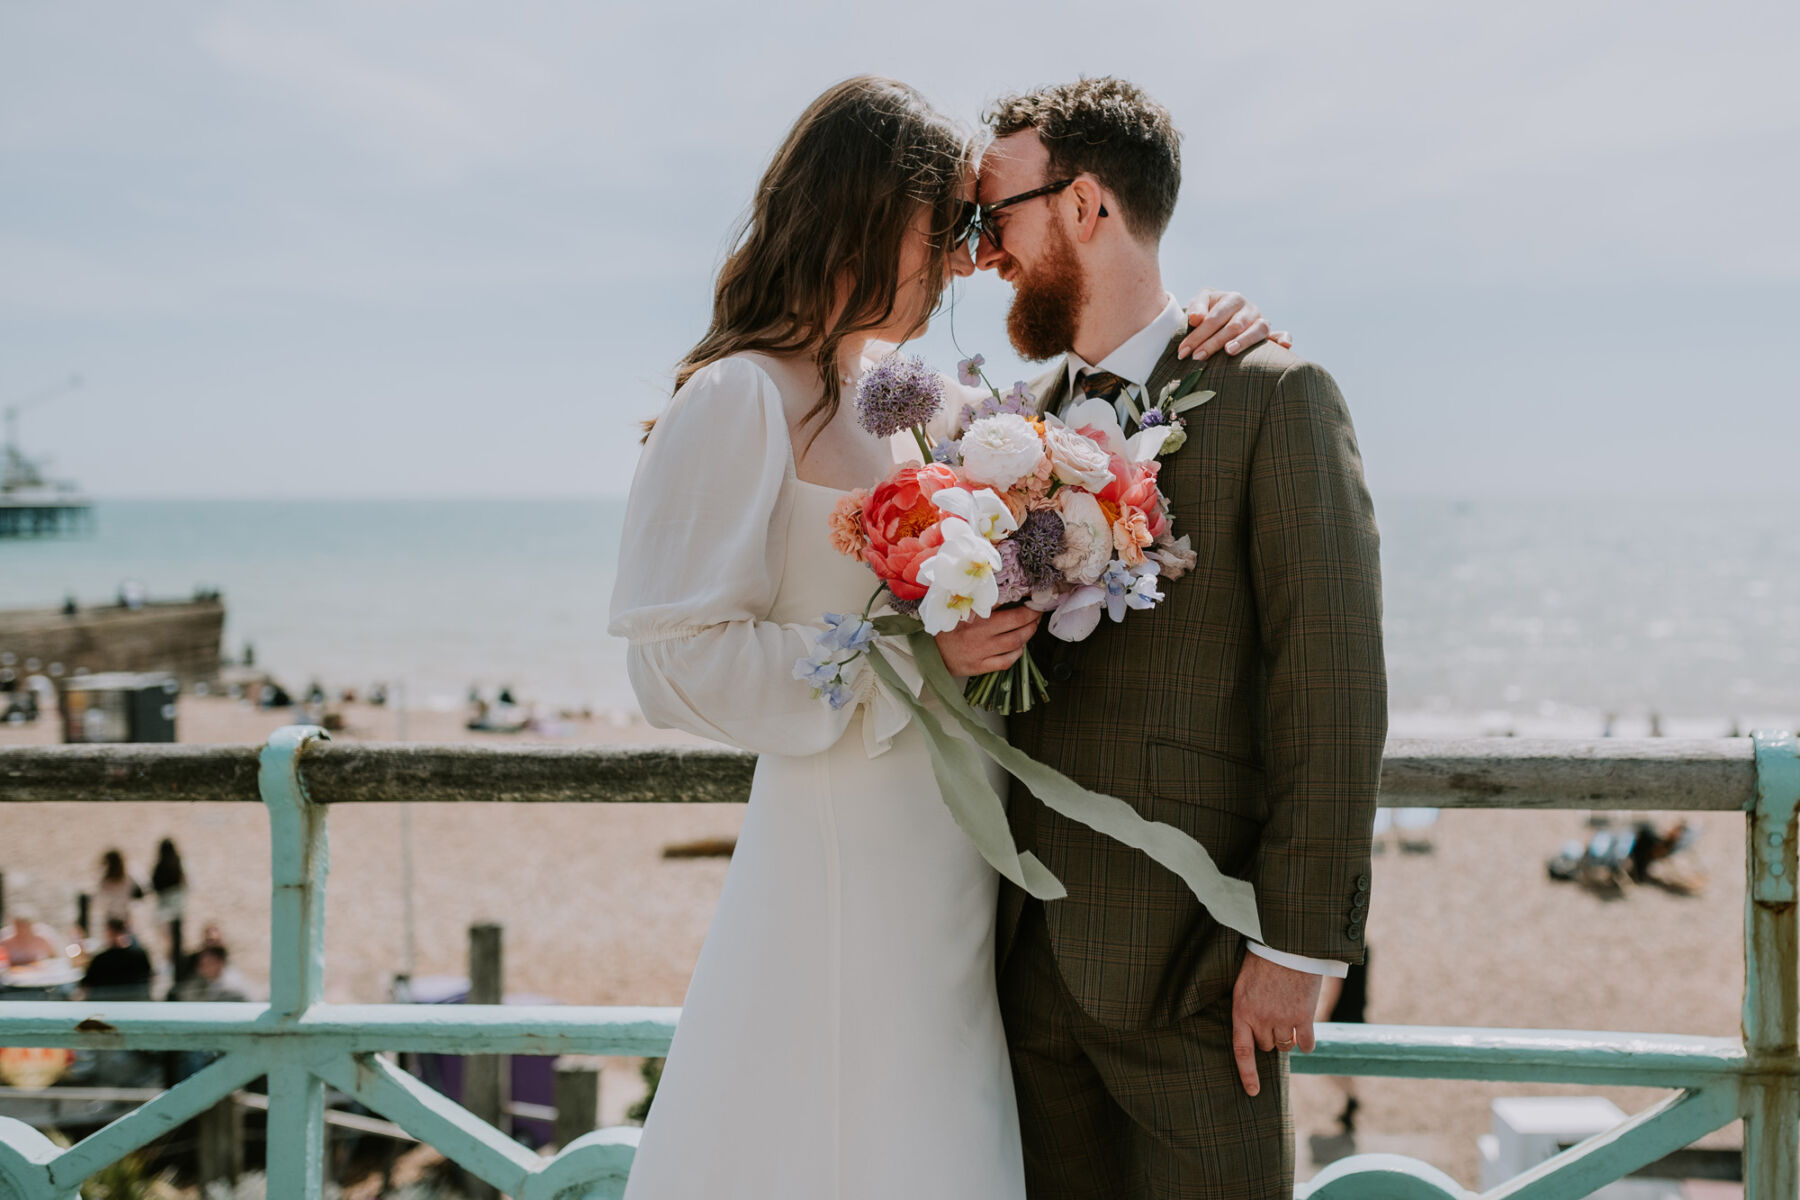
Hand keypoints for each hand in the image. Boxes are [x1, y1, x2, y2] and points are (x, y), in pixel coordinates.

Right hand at [934, 606, 1040, 675]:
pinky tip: (1020, 647)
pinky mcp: (979, 667)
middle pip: (1016, 622)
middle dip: (1032, 615)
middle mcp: (978, 632)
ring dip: (1029, 633)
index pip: (1002, 602)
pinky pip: (1006, 661)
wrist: (925, 652)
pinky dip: (1017, 653)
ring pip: (1015, 642)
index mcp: (972, 614)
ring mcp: (980, 651)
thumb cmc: (942, 628)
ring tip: (1033, 626)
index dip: (1021, 599)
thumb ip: (974, 599)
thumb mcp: (955, 609)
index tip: (1031, 596)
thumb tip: (996, 586)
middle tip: (1037, 611)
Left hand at [1179, 289, 1293, 361]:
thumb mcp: (1200, 303)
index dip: (1198, 335)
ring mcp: (1261, 321)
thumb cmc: (1209, 310)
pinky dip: (1284, 338)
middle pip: (1233, 326)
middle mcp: (1249, 308)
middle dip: (1213, 343)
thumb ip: (1197, 306)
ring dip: (1243, 341)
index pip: (1214, 318)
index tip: (1183, 352)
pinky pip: (1280, 334)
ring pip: (1257, 330)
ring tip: (1228, 351)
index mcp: (1233, 298)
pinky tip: (1284, 346)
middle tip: (1197, 357)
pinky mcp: (1270, 333)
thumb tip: (1196, 318)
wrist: (1222, 313)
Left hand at [1230, 952, 1322, 1096]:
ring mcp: (1282, 1020)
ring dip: (1287, 1036)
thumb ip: (1247, 1007)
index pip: (1242, 1051)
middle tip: (1273, 1017)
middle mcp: (1261, 1019)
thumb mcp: (1244, 983)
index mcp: (1241, 1010)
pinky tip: (1305, 1031)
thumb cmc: (1263, 960)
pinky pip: (1305, 1044)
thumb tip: (1254, 1029)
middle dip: (1269, 1037)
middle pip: (1266, 1046)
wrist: (1287, 944)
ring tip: (1287, 1014)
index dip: (1247, 1074)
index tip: (1253, 1092)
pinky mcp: (1303, 1017)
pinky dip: (1306, 1042)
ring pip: (1285, 1045)